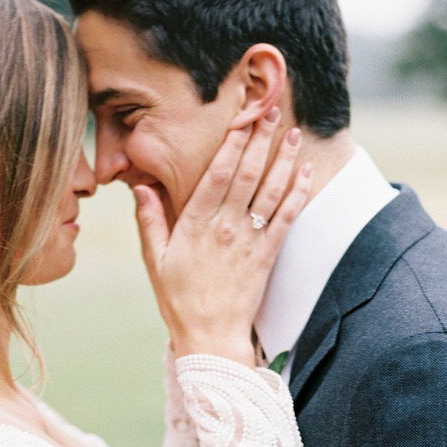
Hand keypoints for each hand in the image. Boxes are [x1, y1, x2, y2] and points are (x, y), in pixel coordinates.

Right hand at [135, 110, 312, 365]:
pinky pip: (287, 217)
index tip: (241, 115)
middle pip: (248, 172)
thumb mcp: (155, 260)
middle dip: (262, 137)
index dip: (232, 140)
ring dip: (285, 158)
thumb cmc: (179, 299)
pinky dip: (299, 191)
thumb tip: (139, 186)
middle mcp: (225, 226)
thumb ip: (149, 221)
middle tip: (273, 108)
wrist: (210, 337)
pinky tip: (307, 170)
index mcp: (196, 223)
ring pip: (271, 189)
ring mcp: (250, 239)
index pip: (217, 171)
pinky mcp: (268, 255)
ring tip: (294, 131)